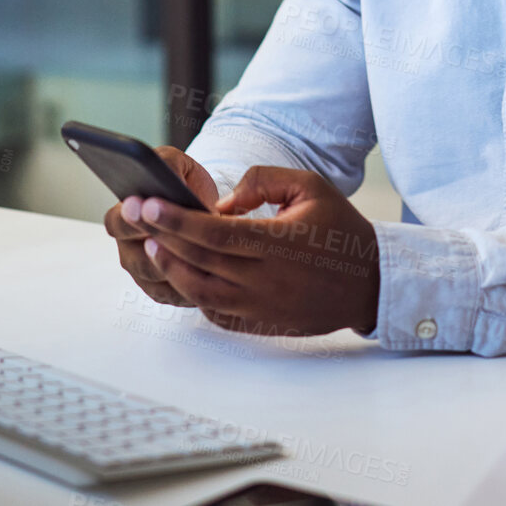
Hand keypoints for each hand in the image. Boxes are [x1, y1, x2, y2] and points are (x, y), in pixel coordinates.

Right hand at [102, 146, 218, 307]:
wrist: (202, 208)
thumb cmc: (185, 184)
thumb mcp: (177, 165)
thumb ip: (167, 165)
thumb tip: (167, 177)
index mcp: (124, 215)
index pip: (117, 222)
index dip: (130, 217)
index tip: (142, 205)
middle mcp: (128, 247)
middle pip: (136, 258)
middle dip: (158, 249)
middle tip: (177, 239)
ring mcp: (143, 272)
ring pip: (157, 280)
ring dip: (178, 269)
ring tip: (202, 258)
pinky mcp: (162, 292)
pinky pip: (173, 295)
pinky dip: (190, 287)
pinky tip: (208, 276)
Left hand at [132, 166, 380, 336]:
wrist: (371, 283)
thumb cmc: (340, 229)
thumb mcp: (310, 186)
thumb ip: (263, 182)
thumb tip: (222, 202)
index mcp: (279, 243)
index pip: (215, 233)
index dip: (177, 219)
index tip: (148, 203)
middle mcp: (267, 279)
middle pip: (200, 260)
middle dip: (162, 236)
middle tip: (134, 216)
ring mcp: (262, 306)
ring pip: (201, 291)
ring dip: (171, 268)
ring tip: (152, 245)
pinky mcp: (261, 323)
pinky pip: (216, 312)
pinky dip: (194, 293)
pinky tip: (182, 272)